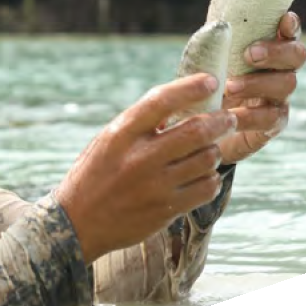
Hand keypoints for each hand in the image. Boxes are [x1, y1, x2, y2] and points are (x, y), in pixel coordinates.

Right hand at [55, 75, 236, 264]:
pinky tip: (205, 176)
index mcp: (122, 133)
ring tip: (210, 150)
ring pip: (207, 159)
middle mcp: (140, 157)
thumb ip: (140, 124)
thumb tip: (181, 105)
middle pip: (196, 130)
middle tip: (228, 118)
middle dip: (220, 121)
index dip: (190, 87)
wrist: (77, 224)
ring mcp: (155, 185)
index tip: (211, 81)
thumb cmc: (94, 174)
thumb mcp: (108, 141)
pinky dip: (211, 179)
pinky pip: (206, 188)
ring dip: (214, 151)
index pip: (161, 100)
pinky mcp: (166, 209)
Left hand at [219, 11, 305, 164]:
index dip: (291, 25)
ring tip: (230, 87)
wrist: (203, 124)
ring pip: (286, 84)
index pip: (289, 31)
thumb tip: (212, 29)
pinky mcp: (274, 123)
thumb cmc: (207, 83)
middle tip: (248, 54)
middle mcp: (281, 69)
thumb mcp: (207, 61)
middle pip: (297, 54)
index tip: (284, 20)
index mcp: (268, 47)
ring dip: (257, 83)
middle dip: (275, 52)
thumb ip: (214, 45)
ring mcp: (281, 96)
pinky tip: (232, 115)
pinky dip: (250, 115)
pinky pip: (271, 117)